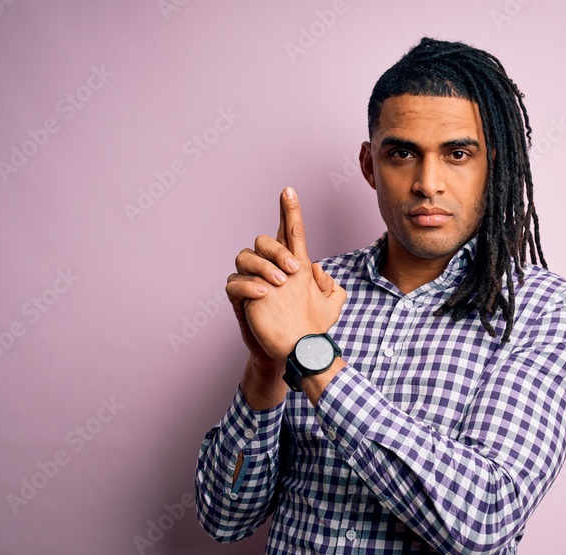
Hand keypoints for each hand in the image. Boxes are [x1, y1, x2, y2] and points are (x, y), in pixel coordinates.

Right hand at [227, 187, 346, 361]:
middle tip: (293, 271)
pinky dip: (248, 285)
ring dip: (262, 266)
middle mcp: (269, 269)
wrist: (294, 351)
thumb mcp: (330, 307)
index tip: (289, 191)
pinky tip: (264, 293)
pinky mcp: (241, 300)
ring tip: (278, 284)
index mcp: (291, 265)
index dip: (289, 212)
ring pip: (243, 256)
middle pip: (263, 240)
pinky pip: (234, 283)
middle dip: (277, 251)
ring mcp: (253, 282)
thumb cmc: (309, 326)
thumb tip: (320, 271)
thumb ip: (332, 287)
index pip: (289, 232)